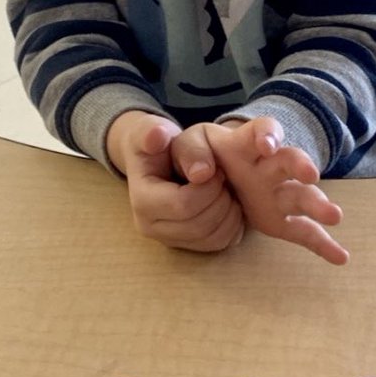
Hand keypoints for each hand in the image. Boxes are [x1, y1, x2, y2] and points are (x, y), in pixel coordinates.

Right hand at [106, 111, 243, 253]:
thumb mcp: (154, 130)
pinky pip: (219, 244)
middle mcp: (151, 227)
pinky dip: (232, 225)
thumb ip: (154, 132)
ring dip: (229, 212)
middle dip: (220, 199)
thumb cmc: (158, 143)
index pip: (183, 205)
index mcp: (142, 201)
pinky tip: (229, 202)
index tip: (216, 167)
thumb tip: (158, 137)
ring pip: (211, 237)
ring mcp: (169, 239)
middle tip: (224, 177)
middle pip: (199, 225)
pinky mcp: (187, 246)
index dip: (208, 187)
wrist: (158, 160)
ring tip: (225, 188)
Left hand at [172, 117, 348, 265]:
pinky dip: (322, 244)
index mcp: (246, 143)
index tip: (266, 145)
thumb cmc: (203, 153)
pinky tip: (340, 257)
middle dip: (301, 165)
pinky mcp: (279, 218)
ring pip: (301, 195)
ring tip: (334, 216)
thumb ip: (190, 152)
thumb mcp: (189, 145)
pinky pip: (304, 231)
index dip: (268, 135)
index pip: (263, 130)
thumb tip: (200, 174)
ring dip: (317, 204)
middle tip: (310, 174)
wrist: (210, 172)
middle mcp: (269, 166)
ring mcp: (278, 192)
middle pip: (290, 161)